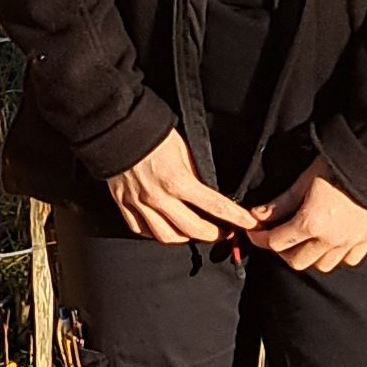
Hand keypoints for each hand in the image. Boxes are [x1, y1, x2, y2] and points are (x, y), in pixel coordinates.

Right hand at [104, 129, 253, 247]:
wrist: (116, 128)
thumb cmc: (153, 134)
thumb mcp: (184, 149)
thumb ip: (196, 173)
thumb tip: (209, 190)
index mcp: (178, 181)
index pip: (215, 206)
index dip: (236, 217)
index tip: (249, 224)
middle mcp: (159, 198)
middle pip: (193, 230)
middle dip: (214, 234)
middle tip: (225, 233)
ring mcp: (139, 204)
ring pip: (167, 236)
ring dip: (186, 238)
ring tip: (195, 233)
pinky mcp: (123, 204)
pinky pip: (142, 230)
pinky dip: (156, 233)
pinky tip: (166, 227)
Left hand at [242, 163, 366, 269]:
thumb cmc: (337, 165)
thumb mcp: (303, 181)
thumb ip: (281, 202)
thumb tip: (258, 216)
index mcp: (311, 223)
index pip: (276, 242)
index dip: (260, 238)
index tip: (256, 232)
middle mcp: (330, 239)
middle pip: (297, 261)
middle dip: (283, 251)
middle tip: (279, 236)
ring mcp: (350, 242)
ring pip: (323, 265)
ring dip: (309, 256)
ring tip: (306, 240)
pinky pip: (349, 260)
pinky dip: (337, 255)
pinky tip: (332, 242)